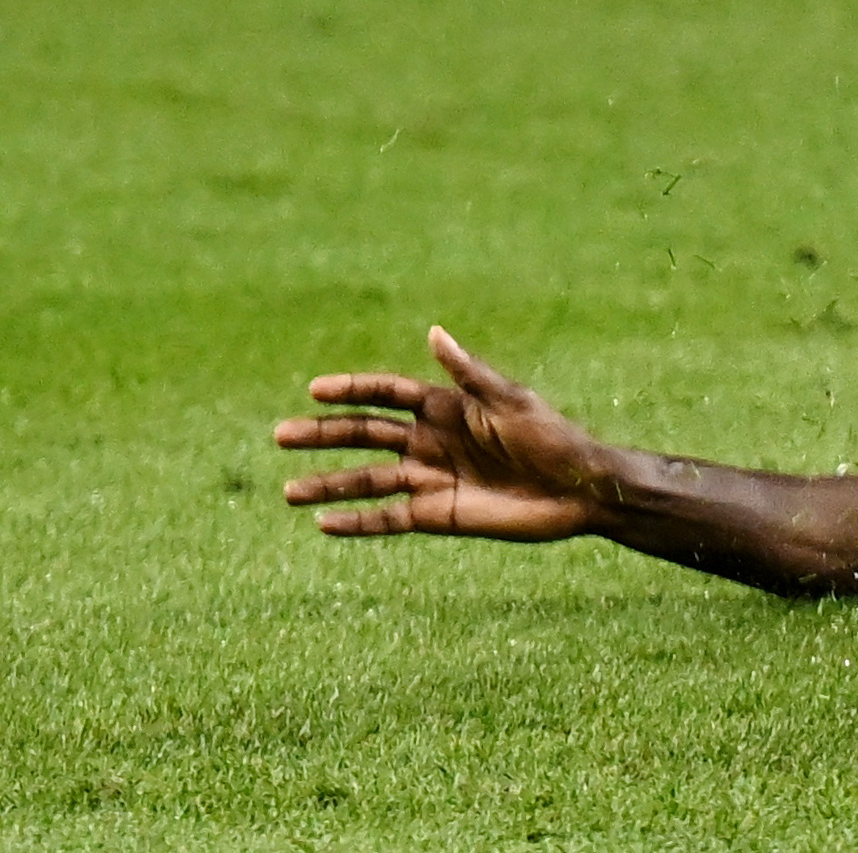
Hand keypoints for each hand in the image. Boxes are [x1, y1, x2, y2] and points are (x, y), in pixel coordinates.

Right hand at [273, 327, 612, 542]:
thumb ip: (469, 374)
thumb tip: (433, 333)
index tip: (314, 389)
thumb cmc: (551, 437)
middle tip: (280, 435)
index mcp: (447, 407)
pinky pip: (388, 519)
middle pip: (366, 435)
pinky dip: (357, 522)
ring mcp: (430, 479)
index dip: (352, 390)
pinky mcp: (437, 515)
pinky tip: (324, 524)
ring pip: (368, 480)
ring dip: (329, 484)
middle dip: (324, 434)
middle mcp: (431, 441)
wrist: (577, 490)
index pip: (387, 394)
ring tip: (287, 490)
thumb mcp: (511, 400)